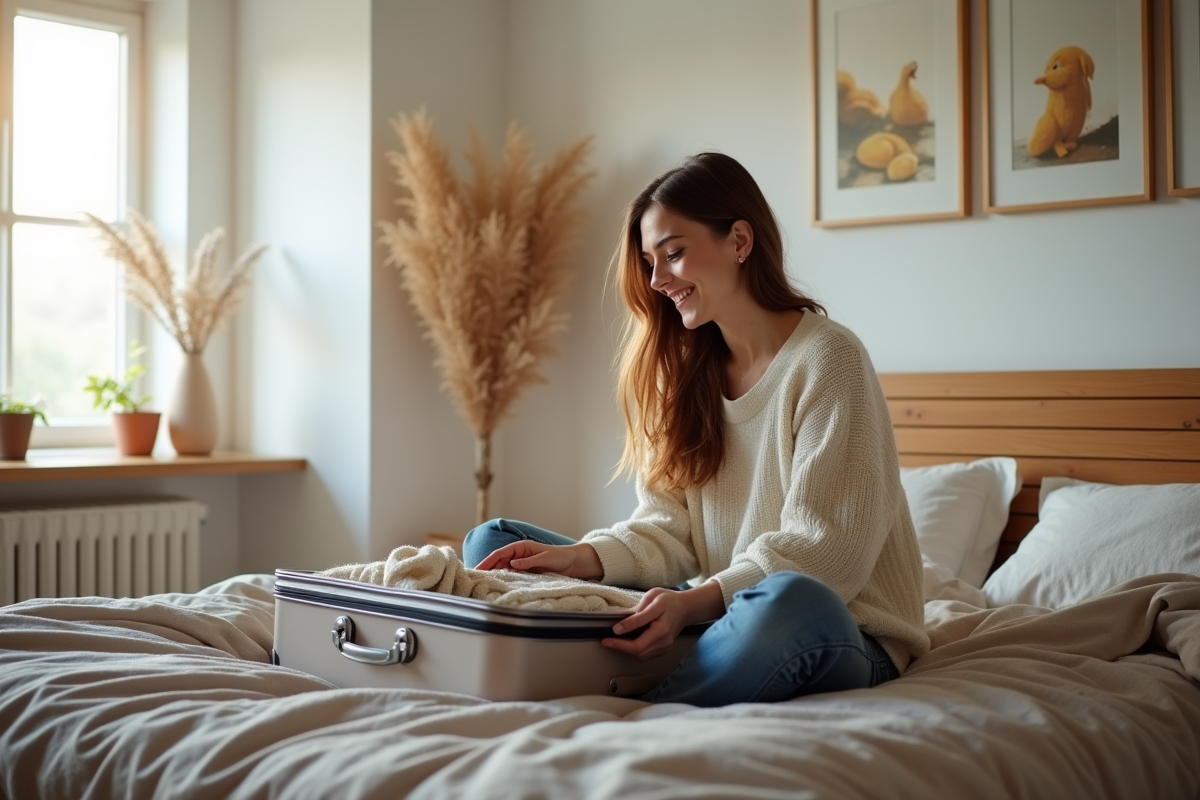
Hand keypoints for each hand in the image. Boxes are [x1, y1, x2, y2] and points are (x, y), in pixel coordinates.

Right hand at [474, 541, 603, 580]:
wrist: (575, 563)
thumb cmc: (561, 557)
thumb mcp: (545, 558)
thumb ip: (529, 562)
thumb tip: (512, 564)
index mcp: (521, 547)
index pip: (500, 554)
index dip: (488, 561)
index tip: (478, 569)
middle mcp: (519, 555)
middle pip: (498, 562)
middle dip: (487, 569)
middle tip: (475, 580)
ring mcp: (522, 565)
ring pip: (503, 570)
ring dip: (494, 576)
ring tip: (483, 584)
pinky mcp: (527, 574)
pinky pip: (512, 577)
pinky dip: (505, 580)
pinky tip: (498, 587)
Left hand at [602, 581, 724, 660]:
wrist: (686, 607)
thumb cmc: (669, 600)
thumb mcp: (653, 599)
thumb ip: (637, 615)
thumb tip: (620, 627)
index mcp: (661, 629)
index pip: (637, 643)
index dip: (619, 643)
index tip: (607, 637)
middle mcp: (664, 642)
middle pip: (638, 652)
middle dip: (620, 647)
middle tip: (605, 641)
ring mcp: (665, 647)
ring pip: (641, 656)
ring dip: (626, 650)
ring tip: (614, 641)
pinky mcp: (664, 649)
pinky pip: (646, 654)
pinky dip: (635, 649)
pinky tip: (627, 641)